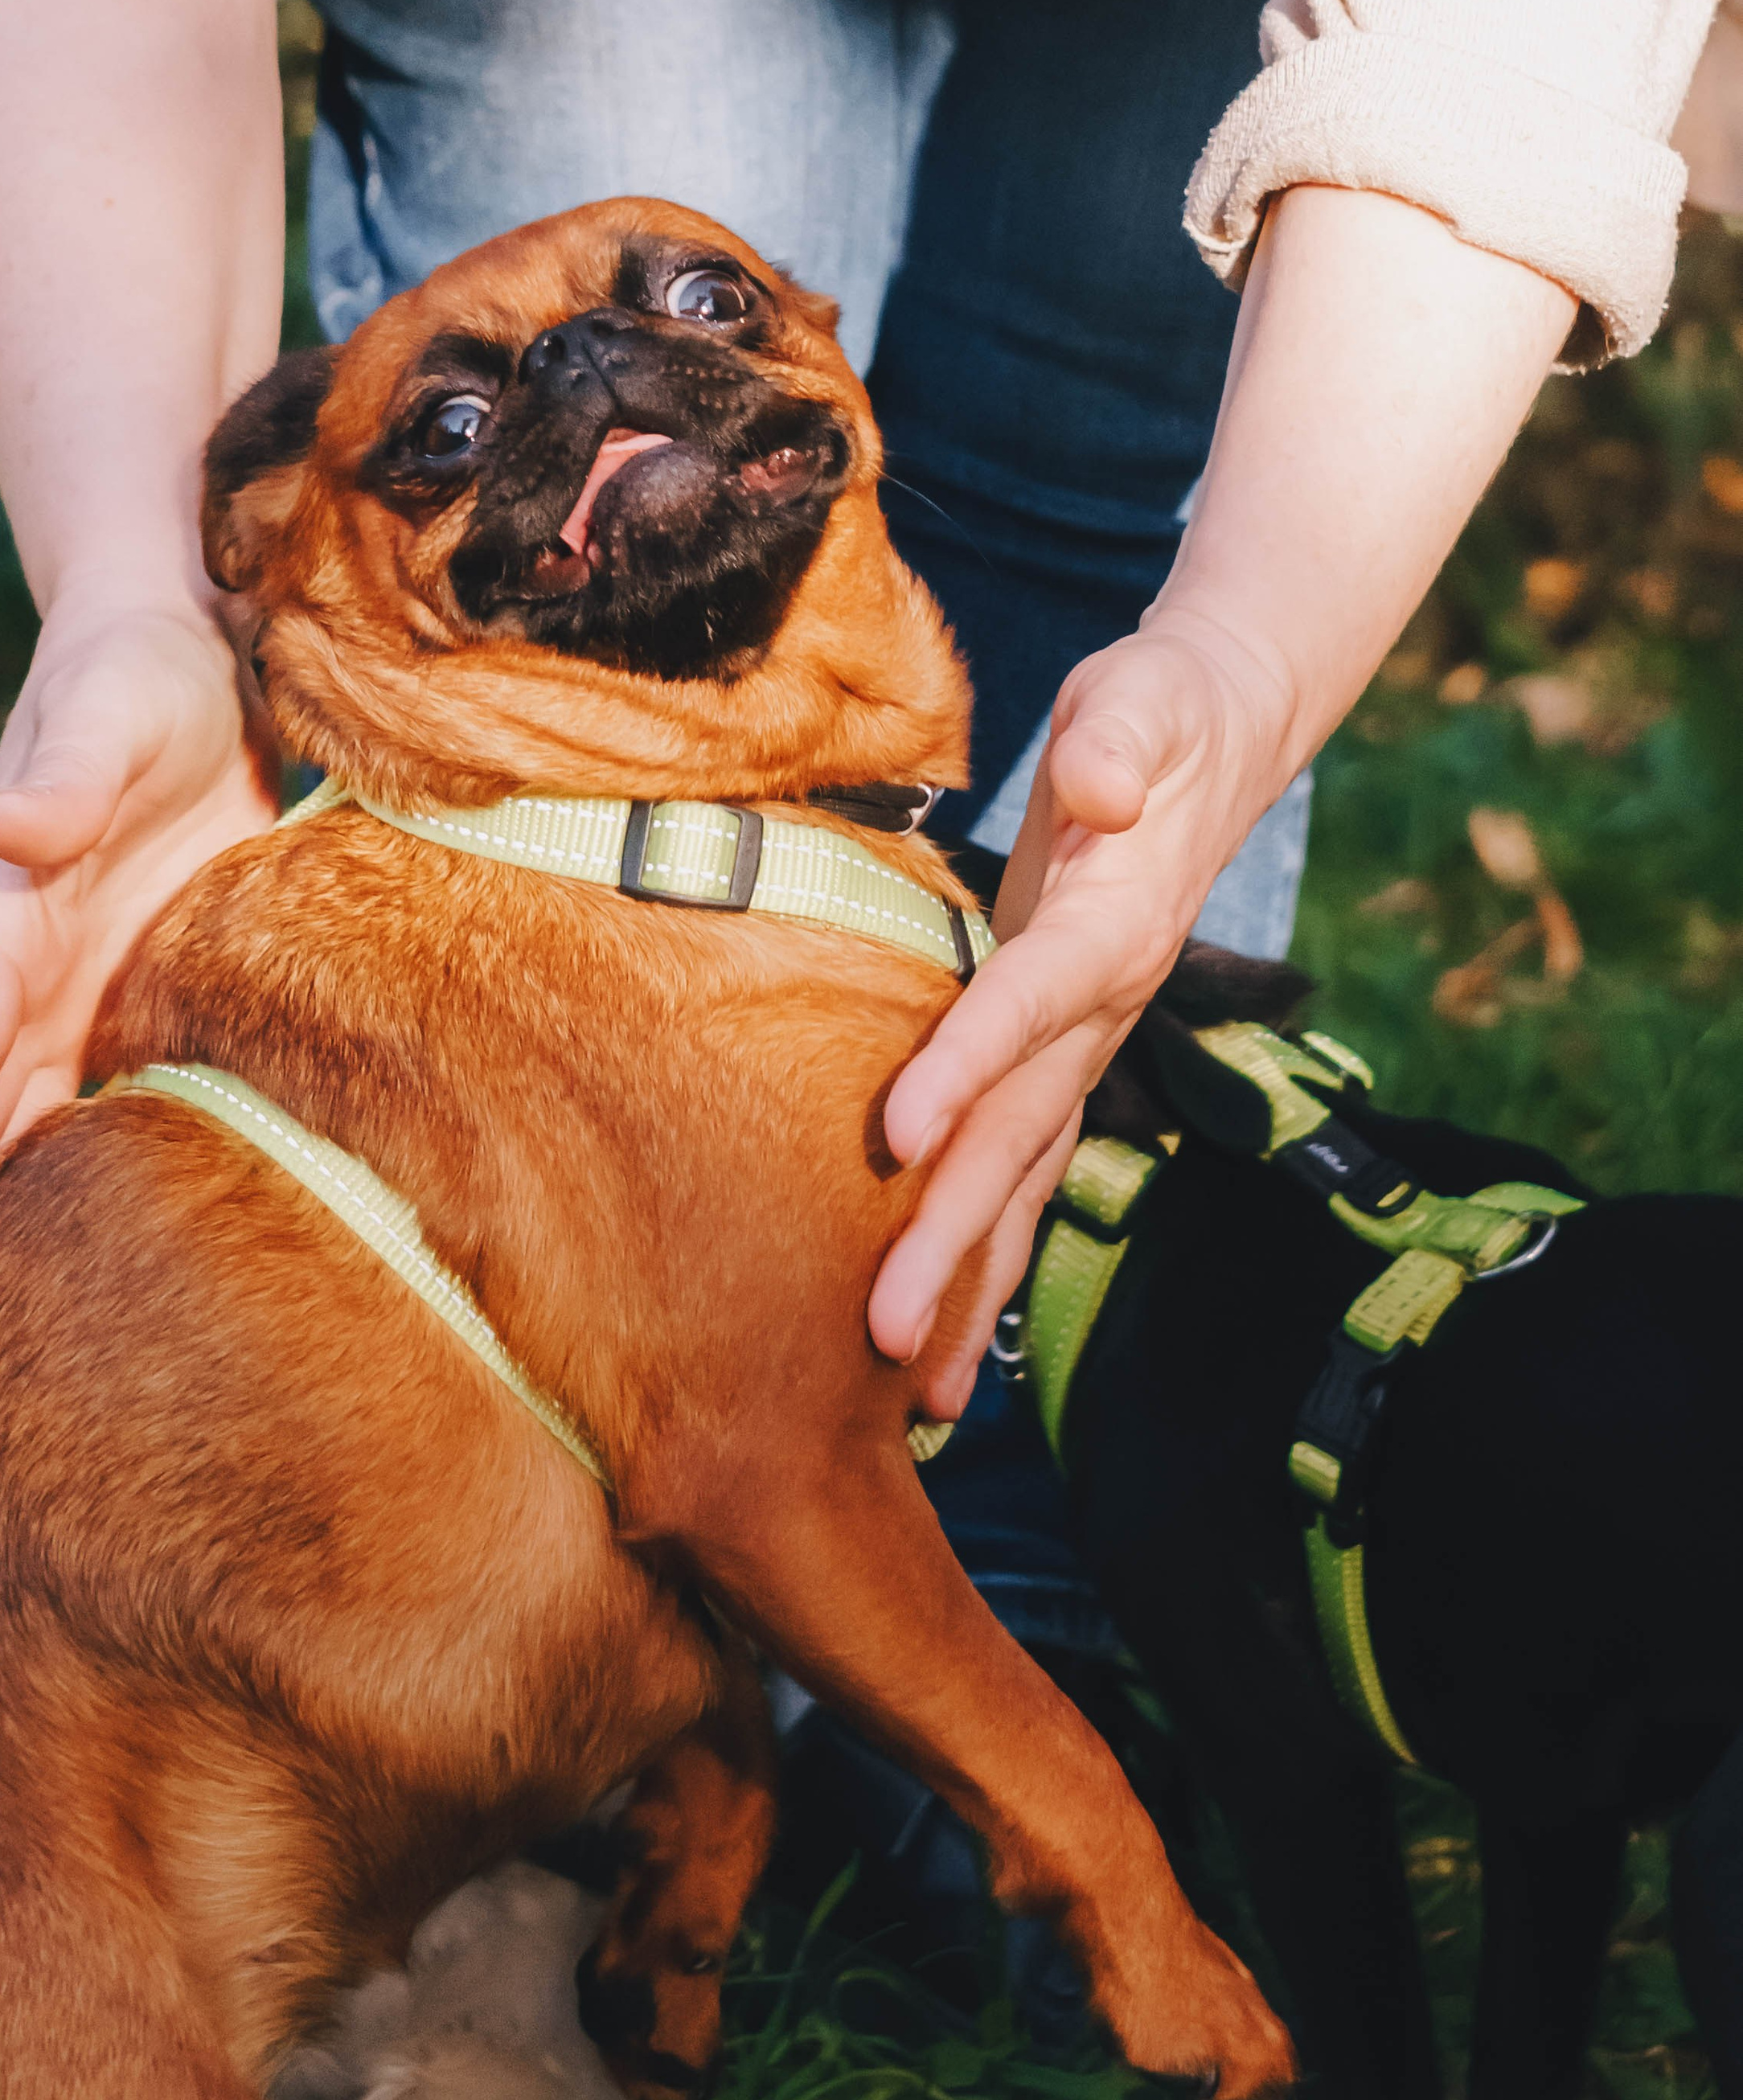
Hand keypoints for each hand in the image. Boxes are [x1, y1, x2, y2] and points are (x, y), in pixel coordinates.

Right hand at [0, 595, 275, 1354]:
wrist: (182, 670)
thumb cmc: (137, 685)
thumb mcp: (110, 714)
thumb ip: (65, 776)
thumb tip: (11, 825)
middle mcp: (7, 981)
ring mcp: (57, 1008)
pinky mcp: (121, 1016)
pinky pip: (73, 1128)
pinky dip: (52, 1211)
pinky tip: (54, 1294)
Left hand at [870, 607, 1294, 1419]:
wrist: (1218, 734)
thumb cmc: (1158, 709)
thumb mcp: (1140, 697)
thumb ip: (1122, 737)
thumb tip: (1099, 781)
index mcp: (1113, 921)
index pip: (1033, 1001)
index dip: (972, 1063)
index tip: (903, 1132)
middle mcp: (1105, 1004)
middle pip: (1020, 1133)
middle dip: (952, 1238)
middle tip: (882, 1340)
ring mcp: (1087, 1041)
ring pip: (1023, 1179)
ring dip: (970, 1284)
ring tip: (919, 1402)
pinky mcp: (1061, 1051)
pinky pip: (1021, 1168)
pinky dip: (984, 1253)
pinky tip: (943, 1342)